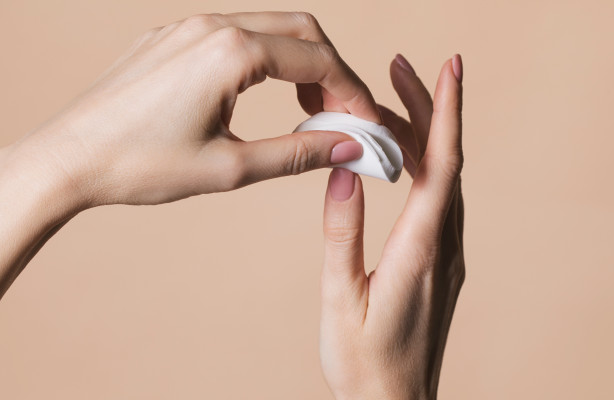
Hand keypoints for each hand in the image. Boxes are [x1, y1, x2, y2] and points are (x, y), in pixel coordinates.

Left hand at [4, 11, 376, 207]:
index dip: (353, 93)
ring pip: (271, 29)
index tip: (366, 125)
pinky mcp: (173, 37)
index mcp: (231, 52)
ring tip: (310, 110)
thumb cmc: (142, 164)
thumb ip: (298, 153)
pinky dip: (267, 60)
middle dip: (333, 70)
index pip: (320, 60)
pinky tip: (266, 95)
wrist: (69, 157)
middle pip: (303, 30)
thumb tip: (348, 147)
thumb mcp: (232, 167)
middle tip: (343, 115)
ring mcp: (189, 26)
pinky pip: (237, 35)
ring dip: (301, 63)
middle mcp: (213, 26)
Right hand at [319, 54, 463, 399]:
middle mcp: (445, 245)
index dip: (447, 112)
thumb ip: (342, 232)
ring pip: (444, 178)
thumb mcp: (339, 296)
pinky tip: (400, 158)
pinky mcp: (442, 262)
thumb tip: (344, 171)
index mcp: (421, 249)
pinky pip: (440, 200)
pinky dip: (422, 165)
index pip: (442, 165)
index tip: (448, 67)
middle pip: (446, 161)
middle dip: (427, 108)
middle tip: (397, 67)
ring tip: (385, 107)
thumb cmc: (363, 362)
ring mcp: (449, 254)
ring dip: (423, 135)